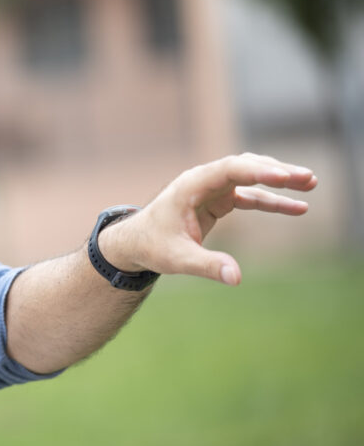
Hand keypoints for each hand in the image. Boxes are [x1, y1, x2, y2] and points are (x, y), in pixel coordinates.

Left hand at [99, 153, 316, 285]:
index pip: (229, 170)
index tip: (283, 177)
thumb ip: (207, 266)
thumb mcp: (177, 259)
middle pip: (245, 167)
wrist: (136, 243)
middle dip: (276, 171)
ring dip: (278, 181)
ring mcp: (212, 189)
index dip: (257, 171)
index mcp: (190, 186)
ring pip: (250, 178)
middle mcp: (203, 181)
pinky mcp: (218, 201)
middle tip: (306, 178)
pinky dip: (272, 201)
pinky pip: (250, 196)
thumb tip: (236, 278)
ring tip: (310, 184)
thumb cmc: (152, 247)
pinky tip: (298, 208)